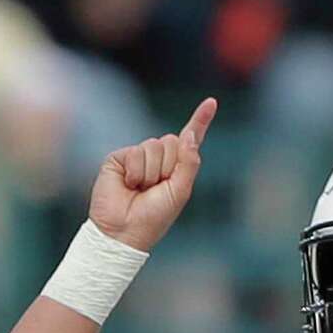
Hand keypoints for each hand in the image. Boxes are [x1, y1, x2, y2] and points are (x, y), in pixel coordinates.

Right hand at [88, 97, 216, 252]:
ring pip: (154, 146)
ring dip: (151, 173)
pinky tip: (129, 185)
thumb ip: (188, 163)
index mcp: (176, 168)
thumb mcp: (179, 192)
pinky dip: (136, 172)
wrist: (123, 230)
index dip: (200, 121)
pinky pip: (136, 152)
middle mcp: (158, 159)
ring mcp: (138, 157)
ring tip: (141, 190)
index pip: (189, 140)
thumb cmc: (153, 217)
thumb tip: (190, 135)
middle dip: (168, 166)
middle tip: (156, 188)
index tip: (211, 102)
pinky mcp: (120, 157)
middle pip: (172, 141)